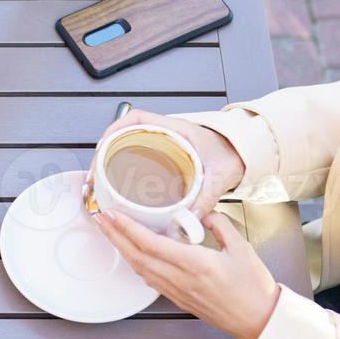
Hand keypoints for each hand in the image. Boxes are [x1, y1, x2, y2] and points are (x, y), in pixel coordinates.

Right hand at [91, 110, 246, 217]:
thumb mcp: (220, 175)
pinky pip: (136, 158)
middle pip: (123, 135)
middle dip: (104, 152)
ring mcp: (161, 145)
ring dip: (110, 161)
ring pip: (126, 148)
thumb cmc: (232, 155)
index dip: (115, 130)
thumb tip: (189, 219)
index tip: (103, 146)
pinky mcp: (162, 158)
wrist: (243, 154)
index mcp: (176, 129)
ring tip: (100, 182)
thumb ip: (207, 197)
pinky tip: (116, 185)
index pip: (137, 119)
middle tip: (96, 174)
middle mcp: (164, 135)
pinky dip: (122, 169)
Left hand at [95, 210, 279, 338]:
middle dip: (114, 236)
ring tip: (112, 233)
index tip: (112, 214)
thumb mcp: (242, 248)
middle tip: (100, 219)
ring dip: (123, 250)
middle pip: (137, 256)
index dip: (127, 228)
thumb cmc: (254, 287)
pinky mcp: (179, 300)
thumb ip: (220, 225)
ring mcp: (178, 292)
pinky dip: (138, 264)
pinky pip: (151, 280)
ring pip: (141, 269)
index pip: (151, 244)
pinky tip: (134, 254)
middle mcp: (181, 279)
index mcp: (196, 264)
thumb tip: (204, 213)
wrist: (259, 321)